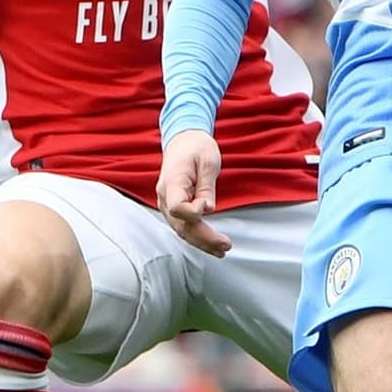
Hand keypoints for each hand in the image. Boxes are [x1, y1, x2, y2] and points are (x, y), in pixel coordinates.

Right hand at [156, 130, 230, 255]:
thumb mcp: (208, 161)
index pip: (176, 206)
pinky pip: (183, 226)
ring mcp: (167, 203)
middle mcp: (165, 195)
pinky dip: (197, 237)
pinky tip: (212, 245)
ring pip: (182, 230)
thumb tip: (208, 209)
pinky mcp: (174, 208)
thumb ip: (206, 186)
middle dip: (203, 238)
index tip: (206, 204)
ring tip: (222, 250)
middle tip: (225, 245)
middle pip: (181, 224)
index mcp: (172, 181)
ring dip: (202, 242)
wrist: (183, 140)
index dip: (192, 211)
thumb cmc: (196, 147)